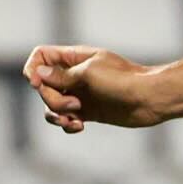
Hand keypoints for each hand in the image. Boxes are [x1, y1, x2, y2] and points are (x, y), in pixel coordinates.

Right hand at [21, 45, 167, 132]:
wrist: (150, 98)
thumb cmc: (123, 81)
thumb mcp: (89, 73)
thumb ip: (62, 75)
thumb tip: (38, 73)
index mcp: (74, 58)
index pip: (41, 57)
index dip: (33, 69)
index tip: (36, 84)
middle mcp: (74, 75)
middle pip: (44, 86)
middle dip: (51, 98)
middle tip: (74, 104)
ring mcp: (80, 93)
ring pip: (52, 105)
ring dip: (57, 114)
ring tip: (75, 119)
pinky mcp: (88, 112)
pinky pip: (66, 119)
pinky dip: (67, 124)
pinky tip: (79, 127)